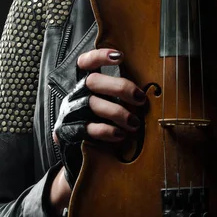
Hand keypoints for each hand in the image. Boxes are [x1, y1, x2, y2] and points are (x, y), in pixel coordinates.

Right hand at [52, 48, 146, 188]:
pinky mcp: (67, 132)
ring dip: (117, 112)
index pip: (85, 63)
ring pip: (92, 104)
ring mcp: (69, 113)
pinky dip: (106, 130)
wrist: (81, 160)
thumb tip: (150, 91)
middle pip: (93, 81)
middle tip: (140, 99)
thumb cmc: (104, 126)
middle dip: (120, 88)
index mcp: (85, 84)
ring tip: (134, 123)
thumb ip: (122, 95)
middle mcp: (75, 95)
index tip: (120, 56)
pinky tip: (120, 134)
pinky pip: (86, 128)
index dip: (99, 56)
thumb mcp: (112, 106)